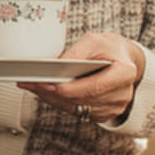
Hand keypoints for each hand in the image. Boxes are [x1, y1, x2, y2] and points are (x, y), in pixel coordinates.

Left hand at [20, 32, 144, 123]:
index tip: (48, 84)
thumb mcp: (93, 41)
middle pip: (82, 100)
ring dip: (53, 99)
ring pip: (77, 108)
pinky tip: (47, 93)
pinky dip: (60, 103)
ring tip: (33, 86)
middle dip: (54, 93)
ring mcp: (114, 106)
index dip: (69, 89)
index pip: (94, 87)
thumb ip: (76, 53)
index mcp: (124, 72)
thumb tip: (56, 66)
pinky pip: (78, 112)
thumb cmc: (108, 48)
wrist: (121, 58)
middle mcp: (122, 93)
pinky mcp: (104, 113)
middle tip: (30, 83)